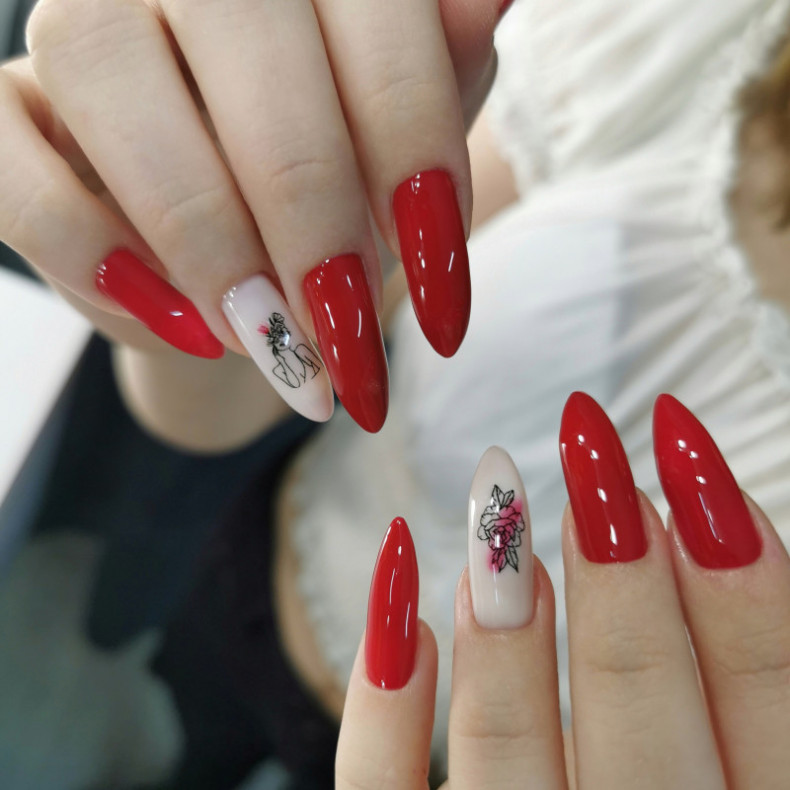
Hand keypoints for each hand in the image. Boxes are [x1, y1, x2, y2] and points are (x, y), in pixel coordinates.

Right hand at [0, 0, 503, 430]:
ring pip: (110, 76)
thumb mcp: (404, 131)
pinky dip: (89, 250)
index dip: (417, 157)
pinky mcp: (9, 112)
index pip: (372, 17)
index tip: (445, 300)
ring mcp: (81, 26)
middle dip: (311, 215)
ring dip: (205, 237)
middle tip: (350, 338)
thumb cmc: (338, 176)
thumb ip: (438, 70)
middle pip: (244, 39)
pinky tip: (180, 325)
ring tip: (273, 345)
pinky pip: (9, 159)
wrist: (246, 245)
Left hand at [336, 394, 789, 787]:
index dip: (743, 576)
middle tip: (591, 444)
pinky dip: (378, 707)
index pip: (777, 706)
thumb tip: (718, 547)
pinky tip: (395, 604)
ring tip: (500, 510)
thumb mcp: (755, 786)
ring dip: (506, 629)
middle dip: (622, 572)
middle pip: (642, 719)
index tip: (685, 453)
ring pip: (506, 761)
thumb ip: (752, 716)